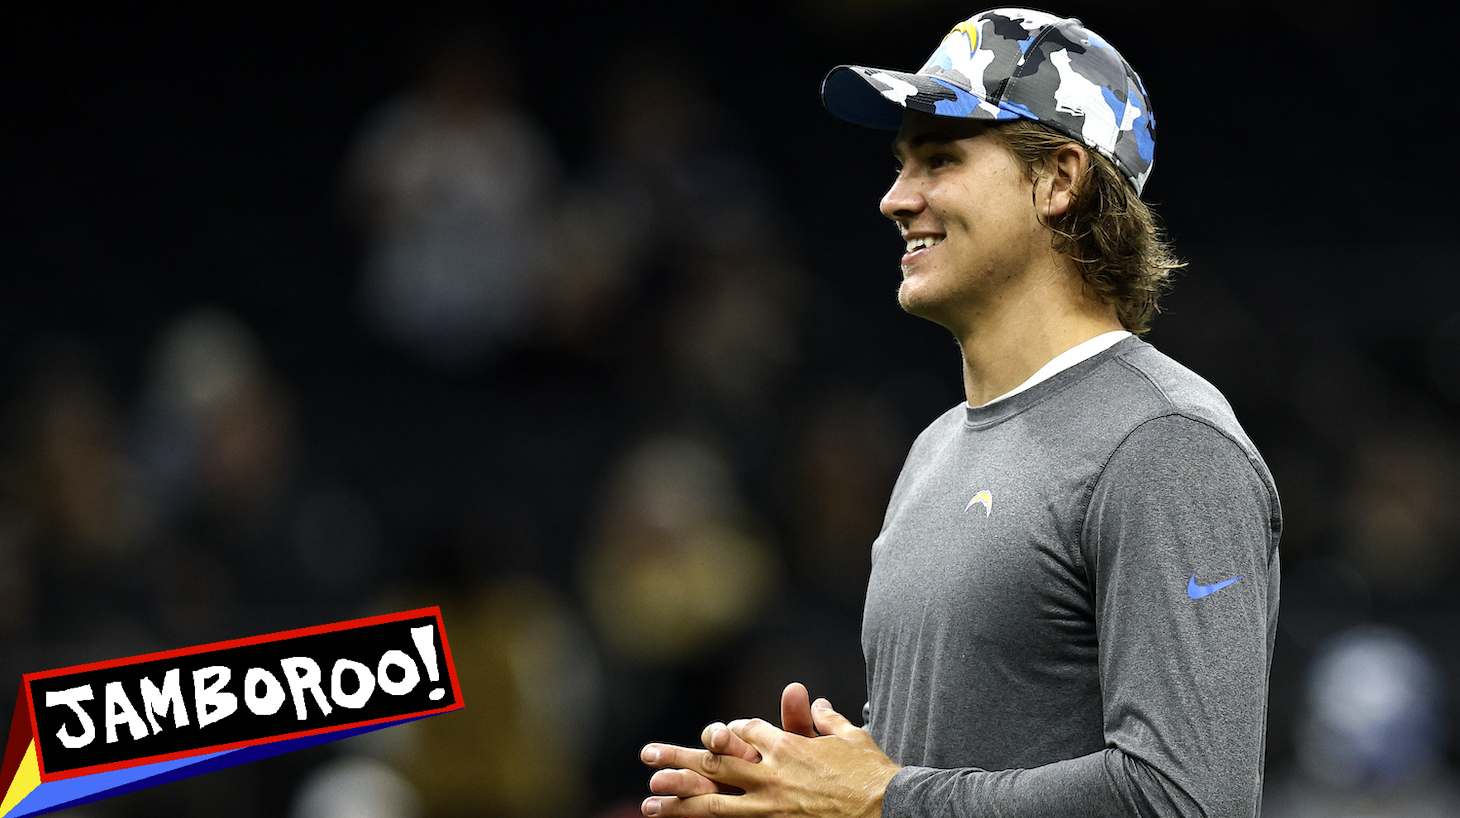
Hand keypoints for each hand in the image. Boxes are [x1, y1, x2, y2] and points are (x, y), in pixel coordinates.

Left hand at [641, 697, 900, 817]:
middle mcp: (771, 772)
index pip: (743, 732)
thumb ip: (826, 720)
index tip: (718, 738)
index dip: (729, 734)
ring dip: (679, 801)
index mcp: (787, 745)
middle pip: (714, 761)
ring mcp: (771, 805)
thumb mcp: (851, 738)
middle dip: (678, 758)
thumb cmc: (874, 774)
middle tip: (647, 756)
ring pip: (713, 802)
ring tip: (650, 802)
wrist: (890, 809)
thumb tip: (815, 703)